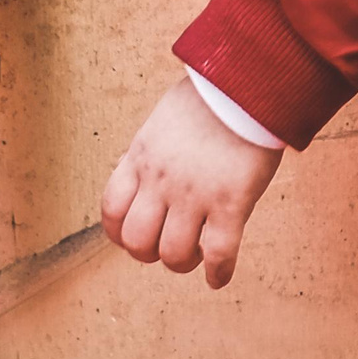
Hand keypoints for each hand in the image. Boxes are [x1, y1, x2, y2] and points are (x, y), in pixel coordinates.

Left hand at [99, 76, 282, 290]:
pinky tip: (217, 277)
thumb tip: (146, 173)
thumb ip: (152, 152)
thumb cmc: (210, 97)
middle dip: (150, 252)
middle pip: (137, 242)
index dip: (120, 232)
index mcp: (141, 157)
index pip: (111, 210)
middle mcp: (161, 180)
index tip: (134, 236)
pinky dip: (217, 274)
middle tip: (168, 245)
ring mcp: (194, 194)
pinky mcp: (230, 203)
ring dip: (184, 262)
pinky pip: (218, 255)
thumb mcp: (163, 120)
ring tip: (197, 255)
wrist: (246, 81)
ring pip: (173, 255)